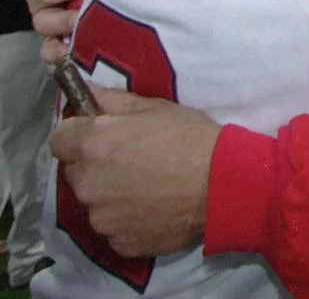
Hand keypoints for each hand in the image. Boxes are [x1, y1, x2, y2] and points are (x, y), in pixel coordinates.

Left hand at [50, 86, 220, 257]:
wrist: (222, 183)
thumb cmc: (190, 137)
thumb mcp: (155, 107)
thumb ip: (113, 100)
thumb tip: (87, 91)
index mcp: (93, 144)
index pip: (60, 139)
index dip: (79, 134)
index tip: (101, 134)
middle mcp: (88, 184)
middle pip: (77, 171)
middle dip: (96, 163)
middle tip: (133, 158)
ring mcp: (102, 218)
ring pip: (95, 201)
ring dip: (112, 192)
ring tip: (150, 184)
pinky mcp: (119, 243)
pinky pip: (114, 226)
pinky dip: (128, 217)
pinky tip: (155, 206)